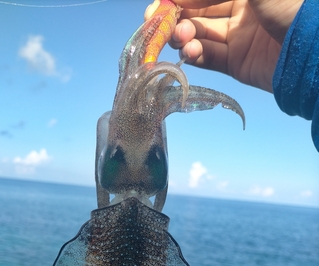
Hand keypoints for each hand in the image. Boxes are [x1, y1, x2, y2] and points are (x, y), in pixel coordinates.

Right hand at [146, 0, 303, 91]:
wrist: (313, 50)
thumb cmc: (293, 6)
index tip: (160, 2)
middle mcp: (239, 10)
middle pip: (197, 12)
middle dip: (175, 16)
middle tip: (158, 22)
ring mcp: (237, 38)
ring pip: (199, 36)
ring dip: (184, 37)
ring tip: (180, 38)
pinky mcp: (237, 63)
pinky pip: (209, 58)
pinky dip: (195, 55)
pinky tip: (189, 53)